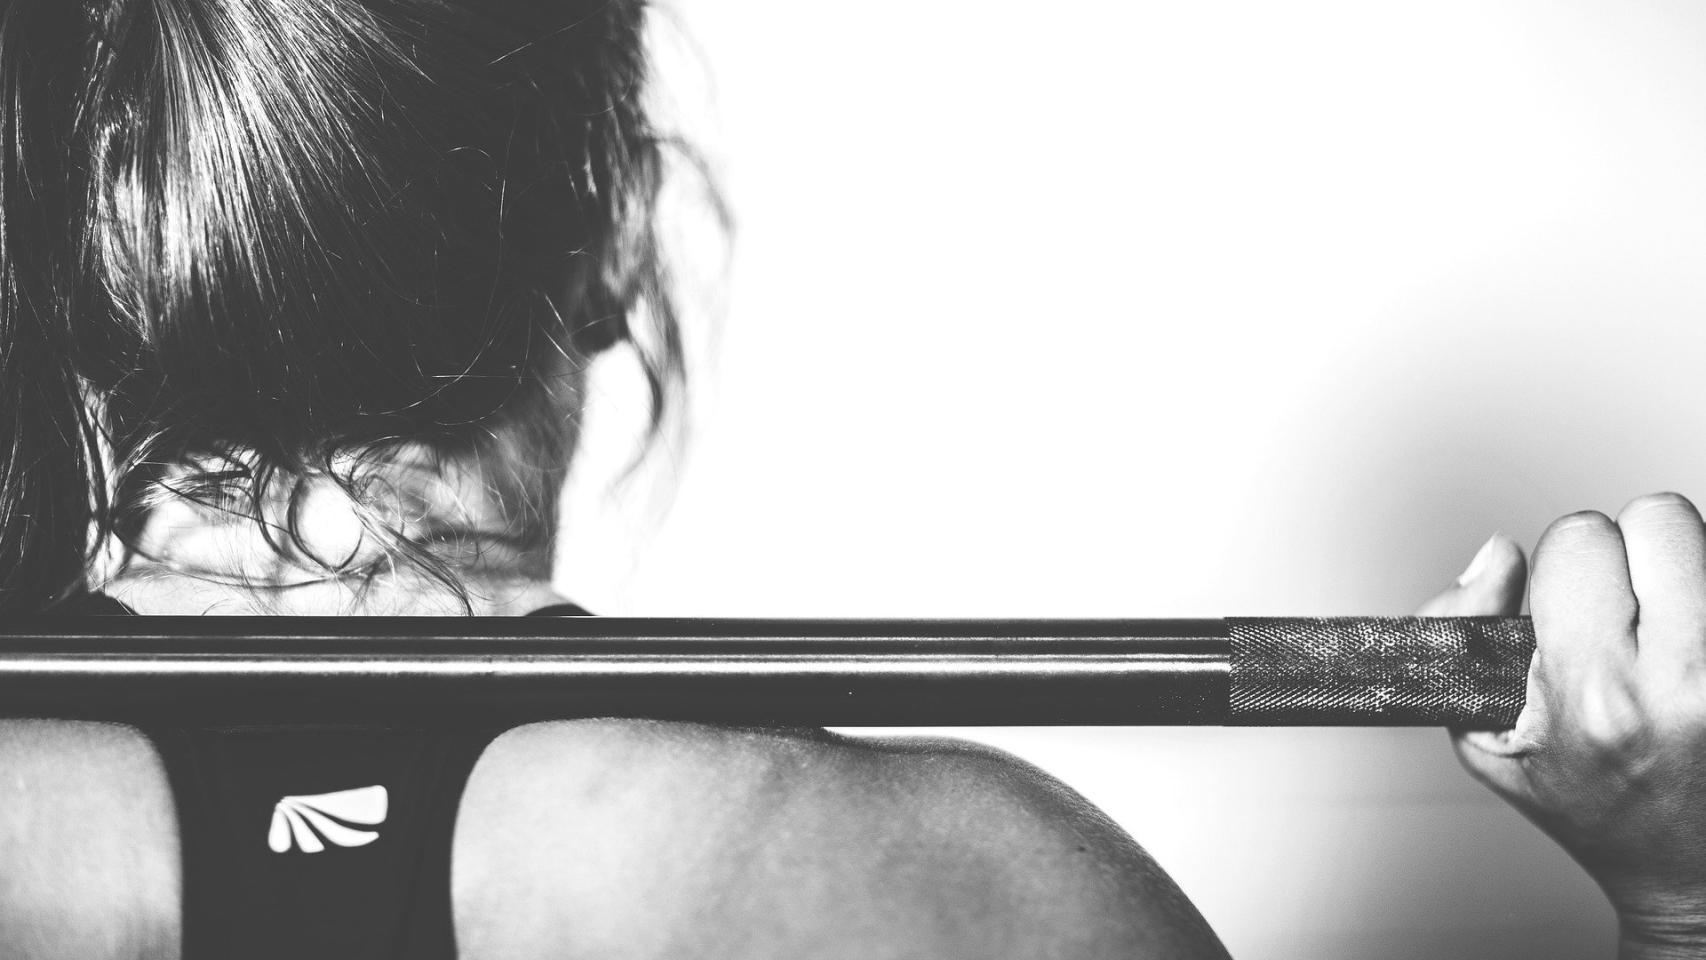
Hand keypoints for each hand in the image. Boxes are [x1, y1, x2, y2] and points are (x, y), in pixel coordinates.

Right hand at [1419, 494, 1705, 955]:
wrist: (1695, 877)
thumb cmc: (1598, 811)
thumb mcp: (1487, 738)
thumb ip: (1464, 631)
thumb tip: (1498, 554)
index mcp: (1598, 693)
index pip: (1580, 536)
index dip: (1563, 566)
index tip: (1566, 608)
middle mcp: (1684, 680)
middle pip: (1656, 516)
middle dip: (1629, 552)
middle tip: (1624, 610)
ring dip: (1681, 569)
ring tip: (1666, 628)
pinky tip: (1694, 650)